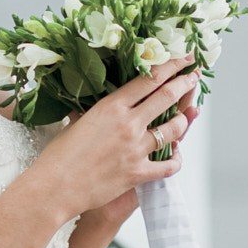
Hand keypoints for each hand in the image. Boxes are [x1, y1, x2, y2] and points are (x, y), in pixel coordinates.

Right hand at [31, 58, 197, 221]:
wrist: (54, 187)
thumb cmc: (59, 156)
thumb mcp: (76, 123)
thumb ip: (92, 112)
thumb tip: (92, 104)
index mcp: (111, 107)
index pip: (148, 79)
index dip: (170, 66)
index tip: (182, 60)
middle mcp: (128, 124)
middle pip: (166, 96)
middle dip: (184, 84)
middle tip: (193, 76)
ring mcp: (135, 149)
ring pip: (173, 129)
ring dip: (182, 120)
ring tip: (184, 116)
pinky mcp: (138, 173)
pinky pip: (169, 165)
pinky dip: (176, 160)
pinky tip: (176, 155)